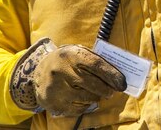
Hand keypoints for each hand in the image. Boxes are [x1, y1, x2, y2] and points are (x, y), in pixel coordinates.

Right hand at [10, 39, 126, 116]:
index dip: (112, 75)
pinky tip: (86, 100)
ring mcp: (56, 88)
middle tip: (113, 91)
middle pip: (92, 84)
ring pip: (86, 98)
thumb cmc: (66, 60)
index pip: (96, 65)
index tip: (122, 83)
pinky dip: (85, 106)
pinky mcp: (53, 103)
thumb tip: (117, 74)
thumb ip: (94, 60)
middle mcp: (61, 70)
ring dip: (96, 97)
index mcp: (70, 54)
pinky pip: (77, 109)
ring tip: (98, 94)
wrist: (38, 70)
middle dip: (106, 89)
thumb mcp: (77, 53)